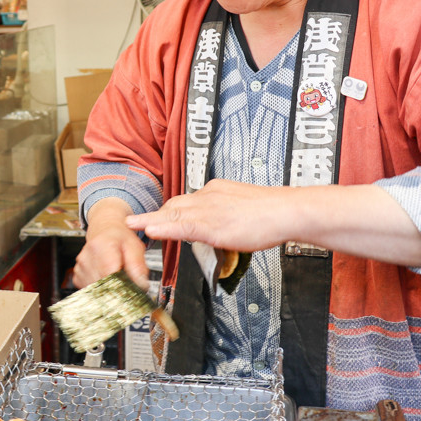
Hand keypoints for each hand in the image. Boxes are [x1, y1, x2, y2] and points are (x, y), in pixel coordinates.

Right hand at [74, 198, 149, 289]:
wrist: (105, 230)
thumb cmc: (120, 238)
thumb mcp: (135, 246)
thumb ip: (139, 265)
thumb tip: (141, 285)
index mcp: (101, 247)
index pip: (110, 276)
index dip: (122, 286)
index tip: (131, 288)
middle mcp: (87, 257)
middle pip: (103, 285)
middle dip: (117, 288)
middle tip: (126, 282)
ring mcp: (80, 267)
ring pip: (96, 290)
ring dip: (108, 289)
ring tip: (116, 277)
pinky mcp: (77, 275)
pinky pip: (89, 290)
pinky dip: (100, 288)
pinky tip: (105, 277)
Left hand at [126, 180, 291, 251]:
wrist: (288, 211)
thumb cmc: (274, 213)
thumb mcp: (244, 208)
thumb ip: (228, 214)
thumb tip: (223, 225)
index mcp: (216, 190)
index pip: (186, 200)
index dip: (169, 211)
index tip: (158, 217)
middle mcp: (208, 195)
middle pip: (173, 205)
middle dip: (155, 216)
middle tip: (137, 223)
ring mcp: (209, 209)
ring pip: (172, 214)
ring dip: (150, 220)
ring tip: (132, 225)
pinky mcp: (212, 224)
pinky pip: (181, 226)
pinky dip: (163, 229)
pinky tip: (150, 230)